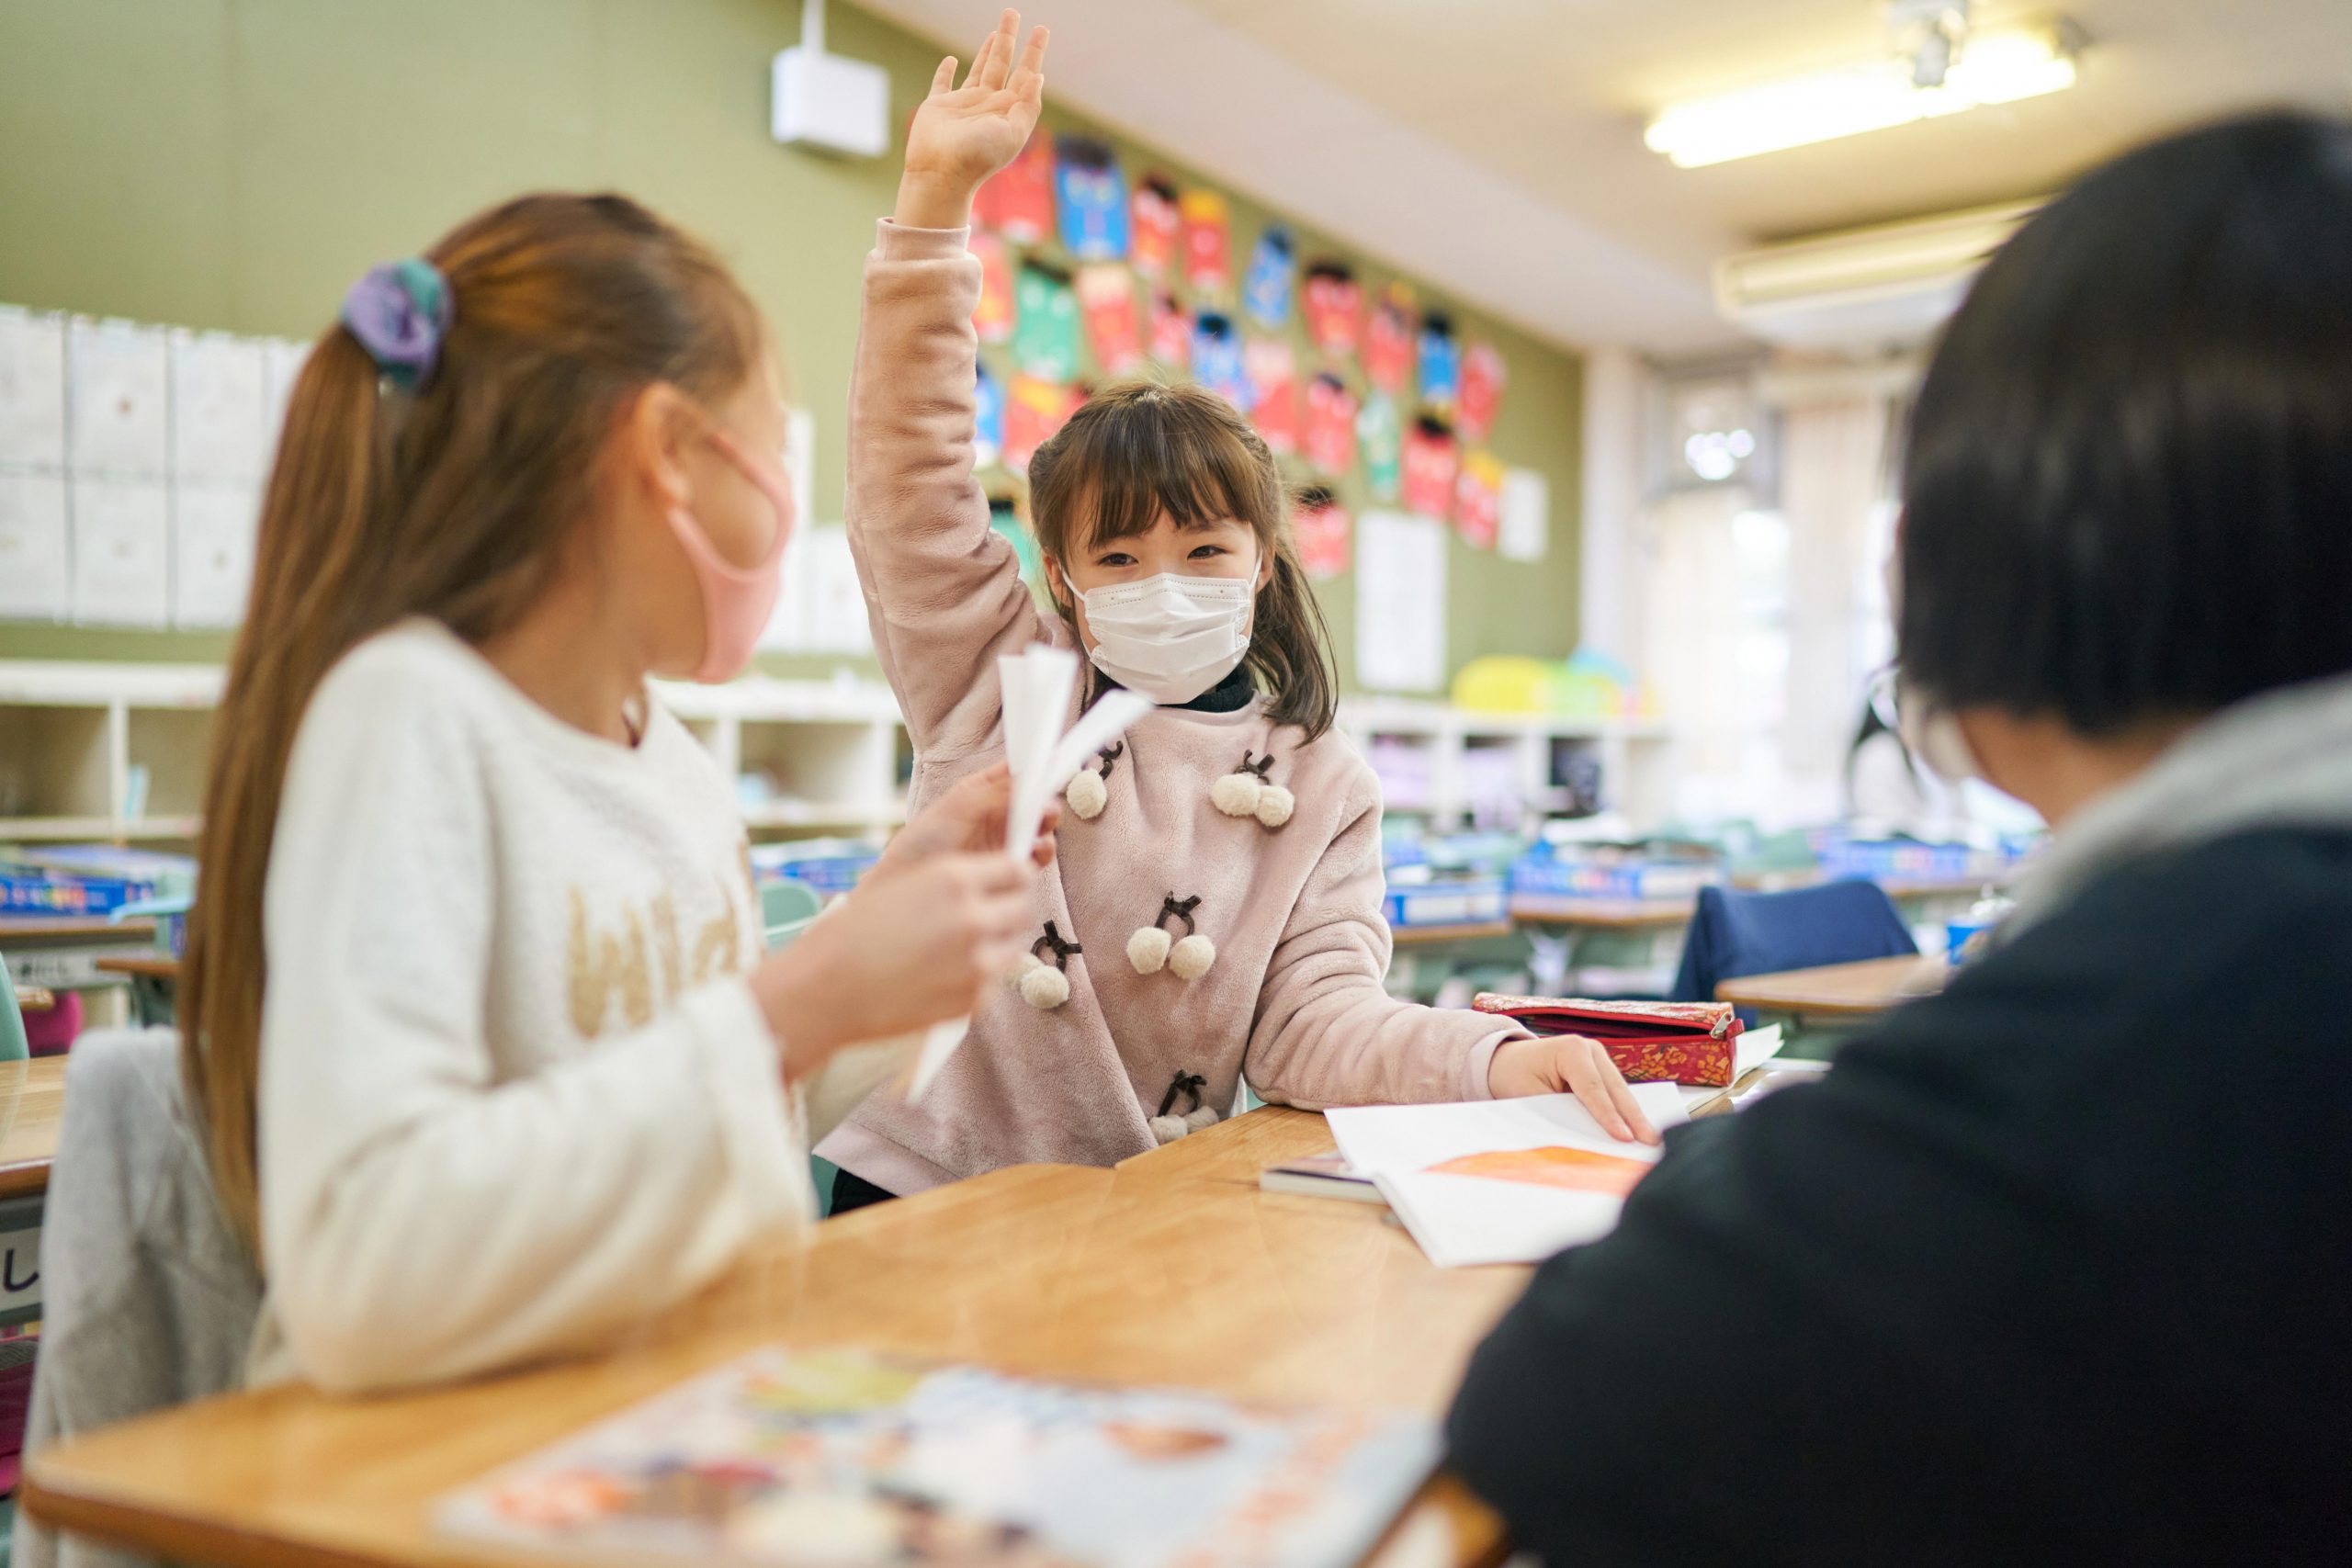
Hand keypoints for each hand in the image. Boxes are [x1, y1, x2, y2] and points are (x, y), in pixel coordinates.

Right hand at [750, 852, 1034, 1077]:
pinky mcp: (973, 1000)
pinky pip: (992, 983)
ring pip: (1012, 947)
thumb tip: (993, 882)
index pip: (1016, 869)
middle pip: (1022, 908)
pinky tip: (939, 977)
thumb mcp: (905, 884)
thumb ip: (954, 881)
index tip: (1001, 885)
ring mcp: (978, 963)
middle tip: (982, 920)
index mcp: (954, 878)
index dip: (1009, 878)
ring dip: (995, 945)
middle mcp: (973, 917)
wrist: (826, 988)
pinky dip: (976, 980)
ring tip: (955, 950)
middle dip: (1007, 910)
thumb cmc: (853, 932)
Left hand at [869, 762, 1056, 881]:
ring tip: (1043, 826)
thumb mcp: (960, 806)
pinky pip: (1035, 857)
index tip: (1052, 763)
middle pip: (1033, 800)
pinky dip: (1042, 852)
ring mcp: (1004, 840)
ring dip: (1046, 825)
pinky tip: (1036, 849)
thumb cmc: (923, 839)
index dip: (1036, 766)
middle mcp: (997, 813)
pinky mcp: (1007, 866)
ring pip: (1039, 828)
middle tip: (1046, 804)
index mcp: (983, 790)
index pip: (1016, 772)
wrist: (906, 879)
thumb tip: (1031, 779)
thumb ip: (997, 792)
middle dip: (1044, 799)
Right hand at [896, 8, 1048, 229]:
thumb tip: (1039, 77)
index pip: (1025, 74)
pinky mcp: (938, 106)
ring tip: (996, 31)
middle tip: (1013, 13)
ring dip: (987, 50)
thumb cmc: (978, 156)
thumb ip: (1028, 105)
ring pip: (979, 68)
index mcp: (1008, 110)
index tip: (1041, 29)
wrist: (942, 174)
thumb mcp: (1012, 132)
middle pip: (1002, 63)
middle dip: (1009, 38)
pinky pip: (943, 83)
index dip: (1034, 52)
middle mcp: (988, 104)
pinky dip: (946, 71)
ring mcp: (963, 104)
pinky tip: (951, 60)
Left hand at [1486, 1035, 1661, 1145]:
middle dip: (1633, 1117)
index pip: (1593, 1088)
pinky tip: (1640, 1129)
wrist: (1507, 1062)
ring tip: (1653, 1139)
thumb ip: (1561, 1112)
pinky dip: (1627, 1111)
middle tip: (1651, 1141)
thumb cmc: (1516, 1077)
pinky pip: (1616, 1092)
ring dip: (1635, 1116)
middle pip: (1615, 1089)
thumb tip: (1589, 1135)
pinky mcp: (1602, 1069)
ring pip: (1621, 1091)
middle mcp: (1589, 1049)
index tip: (1624, 1137)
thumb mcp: (1531, 1096)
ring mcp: (1599, 1057)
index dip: (1609, 1116)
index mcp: (1569, 1050)